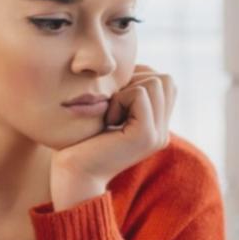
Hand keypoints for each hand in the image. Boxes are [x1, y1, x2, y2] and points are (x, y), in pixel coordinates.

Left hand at [50, 65, 175, 201]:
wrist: (73, 174)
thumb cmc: (82, 141)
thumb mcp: (110, 111)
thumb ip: (128, 93)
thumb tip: (135, 65)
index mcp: (156, 126)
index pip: (165, 82)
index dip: (138, 78)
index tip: (115, 100)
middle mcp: (162, 132)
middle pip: (165, 79)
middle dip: (135, 82)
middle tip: (114, 107)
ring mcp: (157, 135)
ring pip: (155, 82)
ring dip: (126, 91)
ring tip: (111, 116)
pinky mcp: (146, 135)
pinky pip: (140, 93)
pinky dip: (119, 99)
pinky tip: (108, 121)